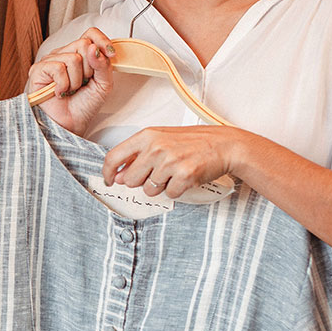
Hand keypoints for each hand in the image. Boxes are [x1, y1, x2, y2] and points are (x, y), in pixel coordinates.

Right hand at [25, 28, 115, 134]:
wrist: (69, 125)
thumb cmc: (83, 106)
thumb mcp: (103, 85)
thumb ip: (104, 66)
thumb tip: (94, 48)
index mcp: (80, 54)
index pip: (91, 34)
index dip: (102, 41)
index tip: (111, 55)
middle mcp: (64, 53)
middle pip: (84, 44)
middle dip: (90, 69)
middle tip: (83, 83)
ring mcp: (50, 60)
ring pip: (73, 58)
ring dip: (76, 80)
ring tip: (70, 90)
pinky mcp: (39, 69)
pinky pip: (58, 68)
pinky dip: (63, 85)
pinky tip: (59, 92)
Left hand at [103, 126, 251, 197]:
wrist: (224, 145)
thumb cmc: (193, 142)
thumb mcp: (161, 139)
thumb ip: (138, 155)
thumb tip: (119, 176)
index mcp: (147, 135)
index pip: (113, 156)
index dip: (107, 172)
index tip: (109, 180)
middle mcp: (156, 147)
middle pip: (130, 179)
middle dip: (141, 181)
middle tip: (158, 173)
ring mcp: (170, 162)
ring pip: (150, 190)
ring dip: (161, 186)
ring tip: (174, 172)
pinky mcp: (184, 176)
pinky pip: (169, 194)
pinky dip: (176, 190)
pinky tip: (185, 177)